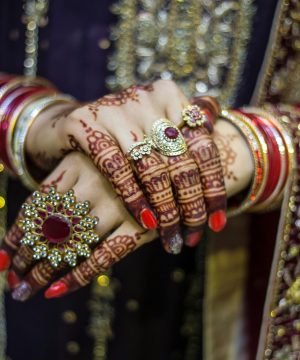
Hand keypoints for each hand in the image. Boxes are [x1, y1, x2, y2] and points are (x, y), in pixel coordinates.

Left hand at [1, 152, 156, 299]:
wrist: (178, 160)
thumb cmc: (130, 164)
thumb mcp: (95, 163)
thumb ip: (67, 186)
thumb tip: (30, 228)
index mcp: (79, 163)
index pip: (37, 204)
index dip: (18, 234)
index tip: (5, 256)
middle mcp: (96, 182)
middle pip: (50, 227)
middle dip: (27, 258)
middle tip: (12, 281)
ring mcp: (119, 204)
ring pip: (71, 244)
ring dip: (44, 271)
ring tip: (24, 290)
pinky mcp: (141, 226)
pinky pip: (103, 257)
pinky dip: (78, 276)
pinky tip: (57, 291)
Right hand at [26, 80, 226, 251]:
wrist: (69, 122)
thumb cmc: (122, 135)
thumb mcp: (155, 130)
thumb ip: (186, 141)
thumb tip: (218, 182)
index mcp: (170, 96)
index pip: (204, 146)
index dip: (214, 188)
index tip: (217, 222)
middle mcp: (146, 98)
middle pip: (181, 161)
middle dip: (191, 205)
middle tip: (194, 235)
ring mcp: (115, 109)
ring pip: (152, 168)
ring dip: (166, 209)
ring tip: (171, 237)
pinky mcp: (86, 124)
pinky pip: (117, 169)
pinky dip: (134, 198)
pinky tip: (146, 221)